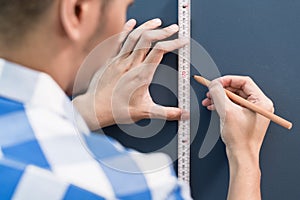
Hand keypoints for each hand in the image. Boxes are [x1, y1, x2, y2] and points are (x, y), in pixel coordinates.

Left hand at [74, 19, 187, 129]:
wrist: (94, 108)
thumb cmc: (116, 110)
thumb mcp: (145, 112)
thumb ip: (166, 112)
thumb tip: (183, 115)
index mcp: (141, 75)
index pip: (160, 51)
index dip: (174, 43)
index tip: (183, 41)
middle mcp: (130, 64)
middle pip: (148, 39)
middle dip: (164, 31)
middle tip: (174, 29)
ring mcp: (119, 60)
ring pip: (134, 36)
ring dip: (148, 27)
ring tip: (158, 22)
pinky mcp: (110, 60)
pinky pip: (118, 40)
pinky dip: (126, 29)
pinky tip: (132, 23)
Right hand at [202, 76, 273, 199]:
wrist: (241, 156)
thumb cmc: (240, 139)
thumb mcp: (227, 112)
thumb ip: (219, 95)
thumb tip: (213, 84)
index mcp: (260, 101)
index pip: (243, 82)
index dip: (227, 80)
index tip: (215, 83)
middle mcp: (259, 105)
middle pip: (237, 89)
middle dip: (221, 90)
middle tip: (210, 91)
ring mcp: (252, 111)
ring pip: (233, 97)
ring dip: (219, 97)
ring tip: (208, 100)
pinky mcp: (245, 117)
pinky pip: (232, 105)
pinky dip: (222, 104)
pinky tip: (212, 106)